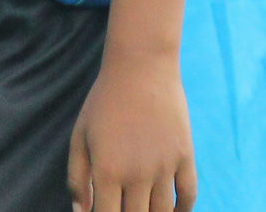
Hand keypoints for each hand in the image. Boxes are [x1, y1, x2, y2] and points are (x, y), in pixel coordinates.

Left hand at [67, 49, 195, 211]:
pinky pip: (188, 193)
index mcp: (108, 172)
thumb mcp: (80, 137)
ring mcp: (165, 165)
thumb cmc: (105, 101)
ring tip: (145, 209)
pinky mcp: (185, 154)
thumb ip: (77, 178)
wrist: (142, 67)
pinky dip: (183, 210)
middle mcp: (138, 174)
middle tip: (125, 207)